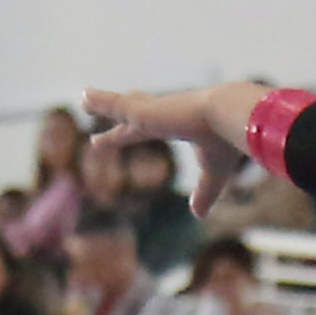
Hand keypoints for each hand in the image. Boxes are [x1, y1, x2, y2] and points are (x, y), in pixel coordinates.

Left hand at [81, 83, 253, 187]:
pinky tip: (84, 98)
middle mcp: (163, 114)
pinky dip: (100, 102)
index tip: (120, 132)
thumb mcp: (214, 174)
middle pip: (134, 115)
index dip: (132, 133)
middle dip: (119, 119)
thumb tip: (199, 216)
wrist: (231, 117)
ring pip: (122, 106)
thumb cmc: (227, 141)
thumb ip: (205, 193)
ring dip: (103, 103)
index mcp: (178, 124)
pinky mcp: (143, 112)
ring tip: (85, 99)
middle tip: (100, 116)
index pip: (148, 129)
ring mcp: (151, 112)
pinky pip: (116, 105)